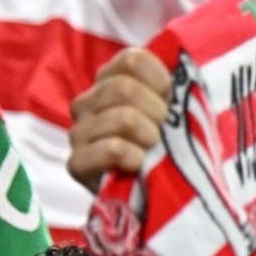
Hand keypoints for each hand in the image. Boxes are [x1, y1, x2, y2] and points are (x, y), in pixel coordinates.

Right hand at [68, 49, 169, 192]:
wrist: (163, 195)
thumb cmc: (172, 146)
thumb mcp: (178, 109)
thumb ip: (175, 83)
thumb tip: (179, 61)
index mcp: (109, 81)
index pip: (132, 60)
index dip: (161, 81)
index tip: (171, 102)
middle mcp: (87, 102)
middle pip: (125, 88)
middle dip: (158, 113)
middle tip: (165, 134)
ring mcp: (78, 132)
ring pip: (122, 117)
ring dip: (151, 137)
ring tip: (154, 151)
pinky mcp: (76, 163)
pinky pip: (112, 148)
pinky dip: (135, 156)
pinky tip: (140, 164)